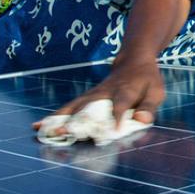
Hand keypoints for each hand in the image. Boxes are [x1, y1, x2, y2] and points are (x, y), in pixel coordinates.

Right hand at [32, 54, 164, 133]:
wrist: (133, 60)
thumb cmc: (146, 80)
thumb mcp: (156, 92)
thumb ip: (149, 107)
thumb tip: (143, 120)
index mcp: (125, 91)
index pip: (121, 104)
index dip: (118, 117)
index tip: (112, 131)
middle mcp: (105, 93)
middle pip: (89, 107)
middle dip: (77, 120)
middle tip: (62, 132)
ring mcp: (92, 95)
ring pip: (74, 107)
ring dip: (59, 119)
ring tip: (43, 131)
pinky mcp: (85, 98)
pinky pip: (68, 108)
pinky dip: (54, 117)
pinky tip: (39, 126)